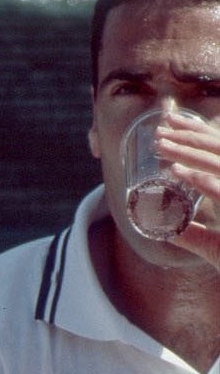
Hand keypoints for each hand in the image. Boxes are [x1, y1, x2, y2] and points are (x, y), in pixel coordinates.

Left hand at [155, 113, 219, 269]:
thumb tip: (167, 232)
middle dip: (189, 135)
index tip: (170, 126)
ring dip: (187, 152)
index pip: (218, 151)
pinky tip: (177, 172)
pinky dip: (201, 179)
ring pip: (217, 163)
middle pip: (219, 148)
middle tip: (160, 128)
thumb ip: (193, 236)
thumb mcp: (213, 247)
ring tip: (161, 147)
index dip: (196, 135)